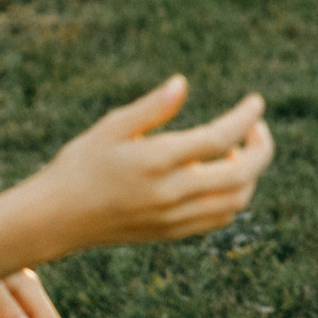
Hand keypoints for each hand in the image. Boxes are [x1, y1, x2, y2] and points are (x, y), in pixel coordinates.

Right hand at [33, 77, 274, 256]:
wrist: (56, 219)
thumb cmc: (80, 164)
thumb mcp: (111, 127)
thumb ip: (151, 107)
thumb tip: (183, 83)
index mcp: (156, 161)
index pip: (219, 139)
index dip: (245, 119)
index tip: (256, 102)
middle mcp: (171, 194)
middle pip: (240, 175)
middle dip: (261, 148)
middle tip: (257, 127)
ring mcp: (174, 218)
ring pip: (236, 201)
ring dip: (250, 174)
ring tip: (237, 149)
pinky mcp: (172, 233)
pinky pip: (219, 218)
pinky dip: (235, 196)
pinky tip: (223, 175)